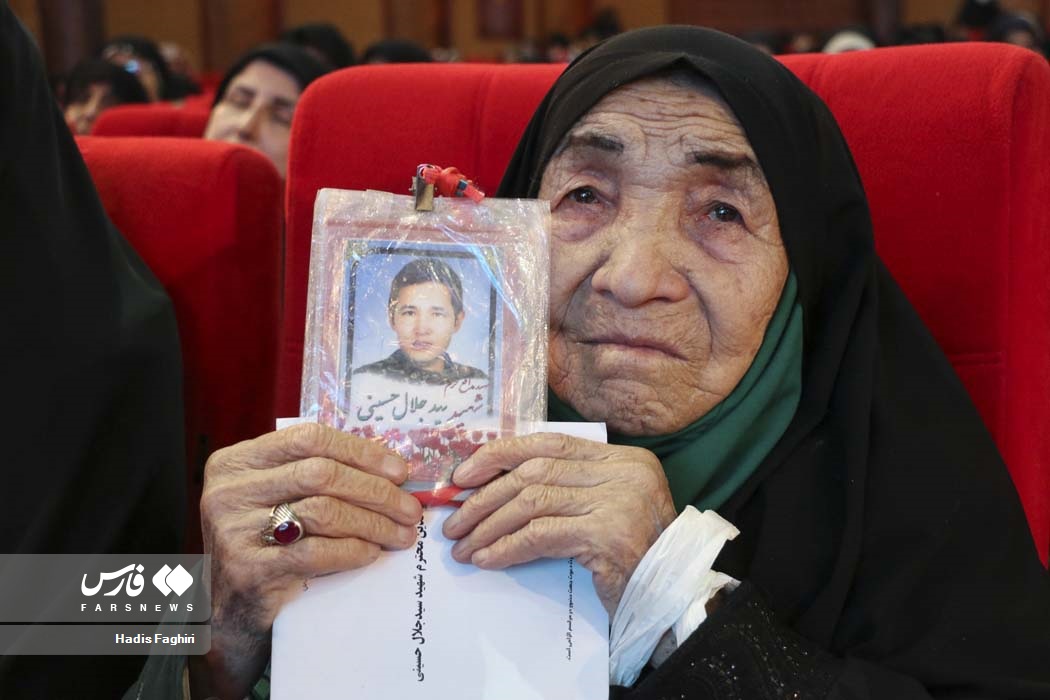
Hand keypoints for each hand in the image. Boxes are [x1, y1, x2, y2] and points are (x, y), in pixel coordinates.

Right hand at [190, 423, 422, 698]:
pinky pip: (316, 552)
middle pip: (321, 474)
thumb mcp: (275, 498)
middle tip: (410, 508)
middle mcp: (229, 491)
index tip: (399, 470)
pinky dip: (353, 550)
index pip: (308, 439)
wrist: (229, 614)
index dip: (360, 451)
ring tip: (402, 534)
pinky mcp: (249, 570)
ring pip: (323, 511)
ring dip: (373, 522)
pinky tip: (372, 553)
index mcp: (236, 462)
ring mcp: (234, 530)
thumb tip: (390, 468)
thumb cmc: (264, 546)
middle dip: (376, 490)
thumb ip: (314, 474)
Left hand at [442, 433, 676, 614]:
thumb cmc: (634, 558)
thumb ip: (566, 490)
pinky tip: (487, 560)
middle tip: (454, 521)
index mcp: (621, 458)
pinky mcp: (608, 534)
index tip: (463, 475)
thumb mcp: (603, 509)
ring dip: (489, 525)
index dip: (500, 454)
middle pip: (535, 471)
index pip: (549, 443)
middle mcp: (622, 471)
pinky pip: (541, 535)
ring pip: (532, 501)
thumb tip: (494, 490)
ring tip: (463, 545)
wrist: (672, 598)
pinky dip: (507, 547)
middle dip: (485, 496)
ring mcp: (618, 500)